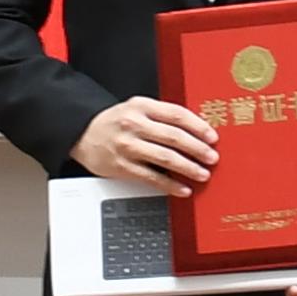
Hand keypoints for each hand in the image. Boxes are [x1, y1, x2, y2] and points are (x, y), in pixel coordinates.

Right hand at [73, 96, 219, 188]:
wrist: (83, 133)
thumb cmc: (116, 121)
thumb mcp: (138, 108)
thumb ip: (162, 116)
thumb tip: (196, 130)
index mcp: (142, 106)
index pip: (176, 115)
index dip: (198, 126)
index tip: (212, 136)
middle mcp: (135, 125)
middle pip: (174, 137)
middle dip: (197, 148)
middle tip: (212, 157)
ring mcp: (128, 146)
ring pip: (165, 158)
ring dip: (188, 168)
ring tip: (202, 174)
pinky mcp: (122, 167)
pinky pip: (151, 177)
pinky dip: (170, 185)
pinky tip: (182, 189)